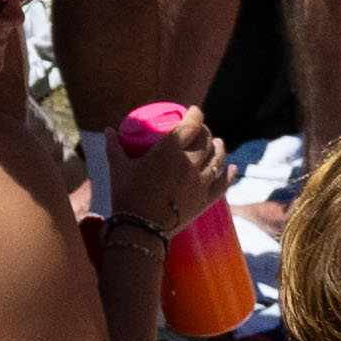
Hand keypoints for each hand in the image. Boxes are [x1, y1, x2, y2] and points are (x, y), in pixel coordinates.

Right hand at [111, 111, 232, 246]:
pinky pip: (223, 184)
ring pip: (217, 159)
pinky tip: (232, 168)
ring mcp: (200, 182)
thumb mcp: (118, 167)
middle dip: (205, 131)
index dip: (195, 114)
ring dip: (219, 147)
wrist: (141, 230)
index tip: (193, 110)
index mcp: (170, 150)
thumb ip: (114, 146)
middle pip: (206, 140)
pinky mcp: (204, 200)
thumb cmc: (128, 195)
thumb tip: (108, 130)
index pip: (191, 124)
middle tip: (199, 129)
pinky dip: (229, 174)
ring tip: (217, 143)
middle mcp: (190, 163)